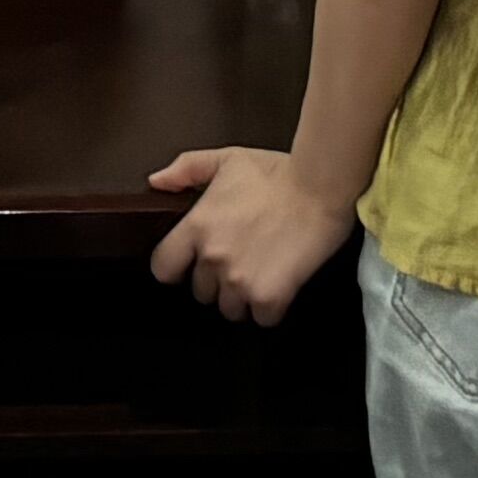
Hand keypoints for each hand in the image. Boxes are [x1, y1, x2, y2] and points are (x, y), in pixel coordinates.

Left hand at [146, 144, 357, 323]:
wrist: (320, 186)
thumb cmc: (277, 171)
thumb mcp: (227, 159)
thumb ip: (187, 169)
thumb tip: (156, 182)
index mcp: (197, 226)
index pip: (162, 269)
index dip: (175, 268)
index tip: (189, 264)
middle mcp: (213, 258)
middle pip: (201, 293)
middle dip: (217, 281)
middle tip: (240, 259)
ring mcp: (240, 281)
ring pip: (230, 309)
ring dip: (243, 297)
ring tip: (260, 272)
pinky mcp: (270, 297)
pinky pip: (261, 318)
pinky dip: (270, 308)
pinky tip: (279, 284)